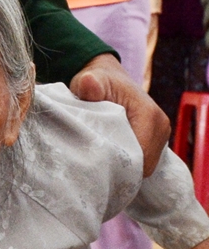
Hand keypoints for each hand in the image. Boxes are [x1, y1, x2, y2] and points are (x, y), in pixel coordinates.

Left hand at [70, 53, 168, 176]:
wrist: (108, 78)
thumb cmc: (99, 80)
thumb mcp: (91, 80)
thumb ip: (90, 85)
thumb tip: (88, 83)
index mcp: (150, 116)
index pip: (141, 157)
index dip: (118, 166)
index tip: (95, 165)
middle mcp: (161, 128)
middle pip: (143, 166)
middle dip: (119, 169)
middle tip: (93, 166)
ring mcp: (159, 137)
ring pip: (142, 167)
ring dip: (122, 168)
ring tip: (99, 161)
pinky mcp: (154, 143)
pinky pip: (141, 163)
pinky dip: (125, 166)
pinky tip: (108, 161)